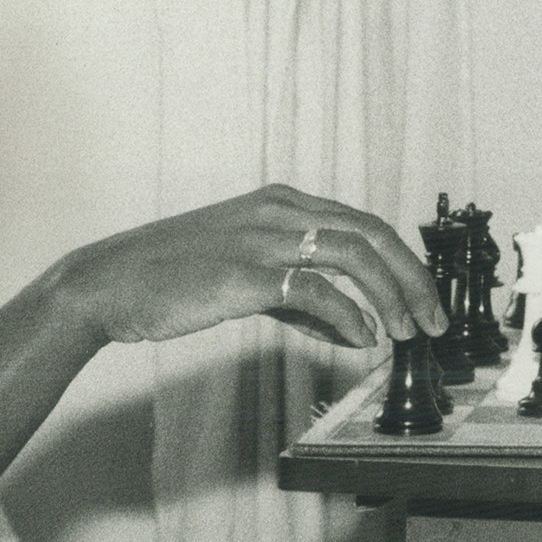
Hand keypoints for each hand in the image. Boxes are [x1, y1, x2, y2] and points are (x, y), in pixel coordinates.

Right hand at [51, 184, 447, 351]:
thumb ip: (300, 298)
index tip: (424, 300)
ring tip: (406, 332)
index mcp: (283, 204)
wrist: (108, 284)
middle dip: (413, 278)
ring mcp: (261, 238)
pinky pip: (312, 289)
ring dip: (392, 295)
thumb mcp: (246, 276)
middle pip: (372, 233)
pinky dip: (348, 314)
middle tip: (434, 320)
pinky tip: (361, 337)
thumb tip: (357, 327)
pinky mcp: (242, 273)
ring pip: (353, 254)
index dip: (404, 262)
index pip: (365, 224)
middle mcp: (279, 211)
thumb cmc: (175, 280)